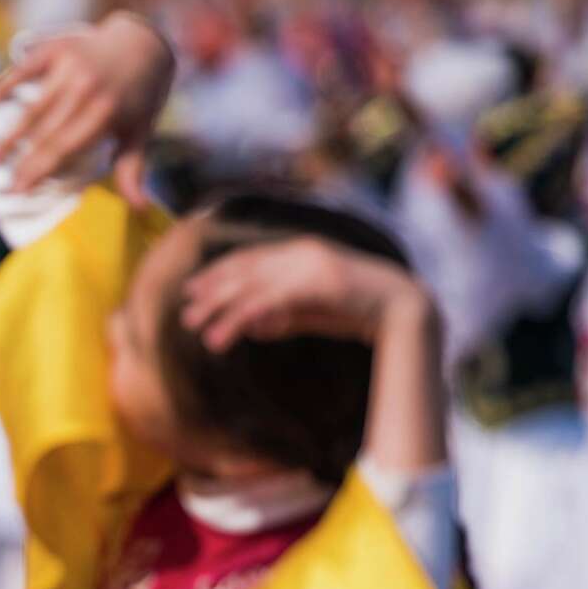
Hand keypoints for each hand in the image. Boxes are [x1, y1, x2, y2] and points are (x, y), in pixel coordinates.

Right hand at [0, 11, 174, 201]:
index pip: (63, 150)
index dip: (38, 172)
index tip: (20, 191)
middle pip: (44, 134)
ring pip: (32, 109)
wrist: (144, 43)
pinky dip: (0, 88)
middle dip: (22, 163)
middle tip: (3, 184)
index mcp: (105, 114)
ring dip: (9, 137)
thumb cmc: (141, 96)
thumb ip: (133, 169)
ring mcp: (69, 67)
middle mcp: (85, 89)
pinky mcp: (56, 49)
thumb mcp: (140, 132)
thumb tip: (140, 207)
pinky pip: (22, 72)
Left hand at [180, 238, 429, 351]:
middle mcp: (299, 252)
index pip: (248, 259)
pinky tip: (223, 336)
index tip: (192, 290)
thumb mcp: (312, 312)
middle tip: (186, 313)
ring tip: (198, 331)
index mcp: (299, 252)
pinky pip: (266, 302)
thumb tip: (253, 328)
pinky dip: (240, 319)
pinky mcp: (314, 283)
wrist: (402, 308)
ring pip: (249, 287)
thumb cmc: (358, 311)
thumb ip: (283, 316)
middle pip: (242, 270)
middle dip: (211, 292)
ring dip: (219, 310)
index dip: (218, 274)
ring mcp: (307, 265)